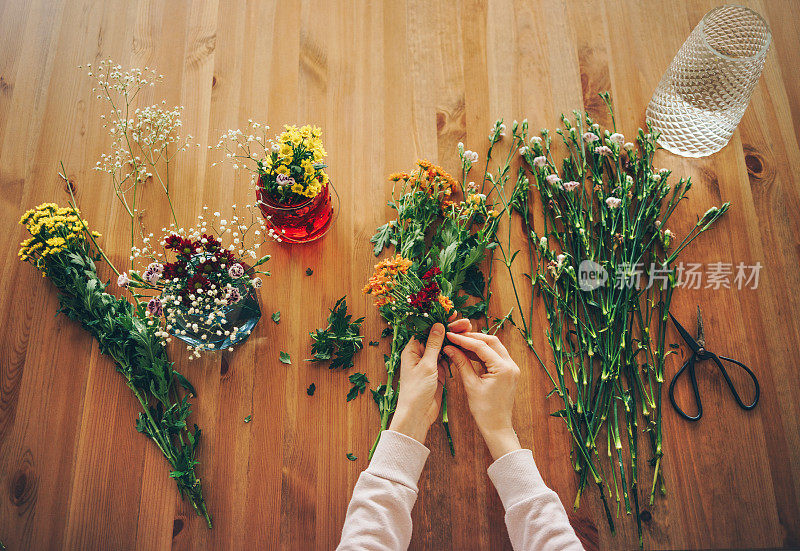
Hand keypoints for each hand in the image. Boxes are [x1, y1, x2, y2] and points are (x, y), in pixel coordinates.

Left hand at [389, 317, 471, 442]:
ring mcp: (429, 363)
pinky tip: (466, 346)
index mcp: (412, 350)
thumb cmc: (417, 391)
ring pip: (443, 347)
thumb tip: (438, 324)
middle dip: (450, 329)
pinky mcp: (437, 372)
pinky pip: (447, 358)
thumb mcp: (427, 365)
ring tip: (469, 331)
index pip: (426, 329)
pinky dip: (456, 352)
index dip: (440, 320)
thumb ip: (434, 345)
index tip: (453, 313)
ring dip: (455, 339)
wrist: (417, 415)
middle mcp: (420, 354)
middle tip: (466, 323)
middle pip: (436, 336)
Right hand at [444, 331, 521, 459]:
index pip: (481, 346)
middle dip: (473, 337)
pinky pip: (496, 356)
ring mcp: (512, 368)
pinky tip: (470, 353)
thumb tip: (450, 348)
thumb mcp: (470, 385)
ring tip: (460, 344)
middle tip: (456, 336)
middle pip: (491, 341)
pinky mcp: (509, 372)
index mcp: (503, 369)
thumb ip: (461, 363)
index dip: (464, 340)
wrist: (497, 427)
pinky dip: (483, 353)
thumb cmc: (484, 410)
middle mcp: (511, 365)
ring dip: (478, 344)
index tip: (451, 336)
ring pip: (495, 347)